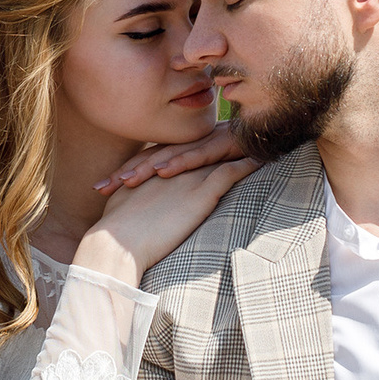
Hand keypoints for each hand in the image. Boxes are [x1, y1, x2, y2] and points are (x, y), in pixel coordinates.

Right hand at [75, 154, 255, 283]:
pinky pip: (230, 174)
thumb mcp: (122, 206)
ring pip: (220, 157)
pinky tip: (262, 161)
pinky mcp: (201, 194)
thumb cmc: (116, 235)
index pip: (181, 155)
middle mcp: (173, 169)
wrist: (118, 244)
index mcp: (155, 171)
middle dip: (221, 142)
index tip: (210, 147)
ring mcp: (188, 179)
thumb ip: (132, 198)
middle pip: (203, 149)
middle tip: (240, 134)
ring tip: (257, 142)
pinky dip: (247, 166)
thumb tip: (131, 204)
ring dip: (239, 149)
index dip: (196, 150)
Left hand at [96, 123, 248, 193]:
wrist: (268, 132)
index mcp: (182, 149)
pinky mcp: (222, 146)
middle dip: (126, 173)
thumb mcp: (209, 168)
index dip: (124, 173)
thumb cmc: (238, 152)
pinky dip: (180, 163)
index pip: (147, 162)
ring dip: (147, 168)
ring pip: (170, 156)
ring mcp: (204, 143)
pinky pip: (199, 155)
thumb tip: (164, 194)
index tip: (100, 189)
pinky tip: (164, 171)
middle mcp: (188, 144)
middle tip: (102, 188)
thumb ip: (188, 175)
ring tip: (126, 181)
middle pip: (151, 159)